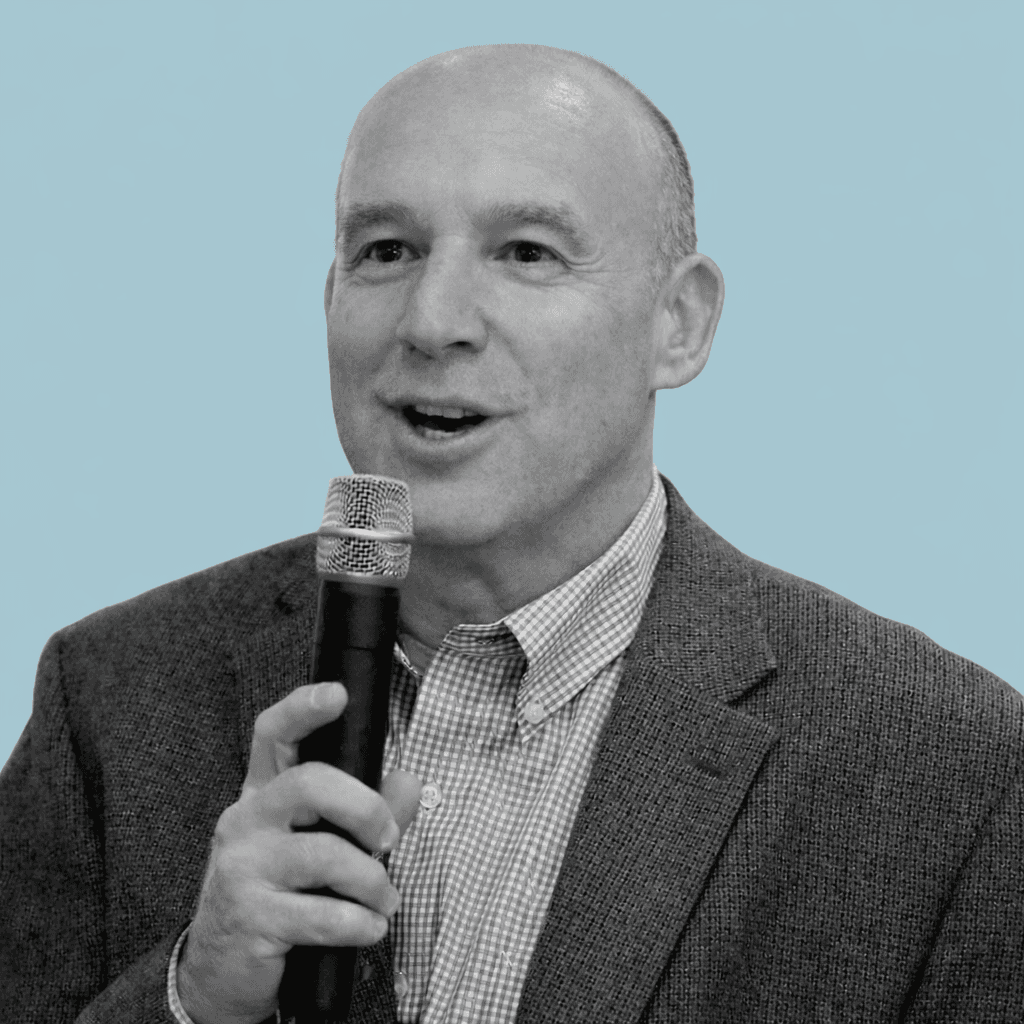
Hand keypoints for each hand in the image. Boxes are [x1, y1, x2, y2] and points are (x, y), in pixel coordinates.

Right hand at [178, 682, 420, 1023]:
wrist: (220, 969)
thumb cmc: (278, 891)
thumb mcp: (316, 842)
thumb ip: (366, 810)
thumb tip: (410, 781)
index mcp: (262, 793)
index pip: (273, 735)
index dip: (304, 708)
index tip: (338, 693)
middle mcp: (246, 822)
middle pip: (308, 784)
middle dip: (365, 806)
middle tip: (389, 835)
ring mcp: (243, 870)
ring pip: (323, 855)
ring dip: (372, 880)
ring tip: (386, 899)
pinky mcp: (252, 919)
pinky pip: (321, 916)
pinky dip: (359, 923)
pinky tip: (371, 928)